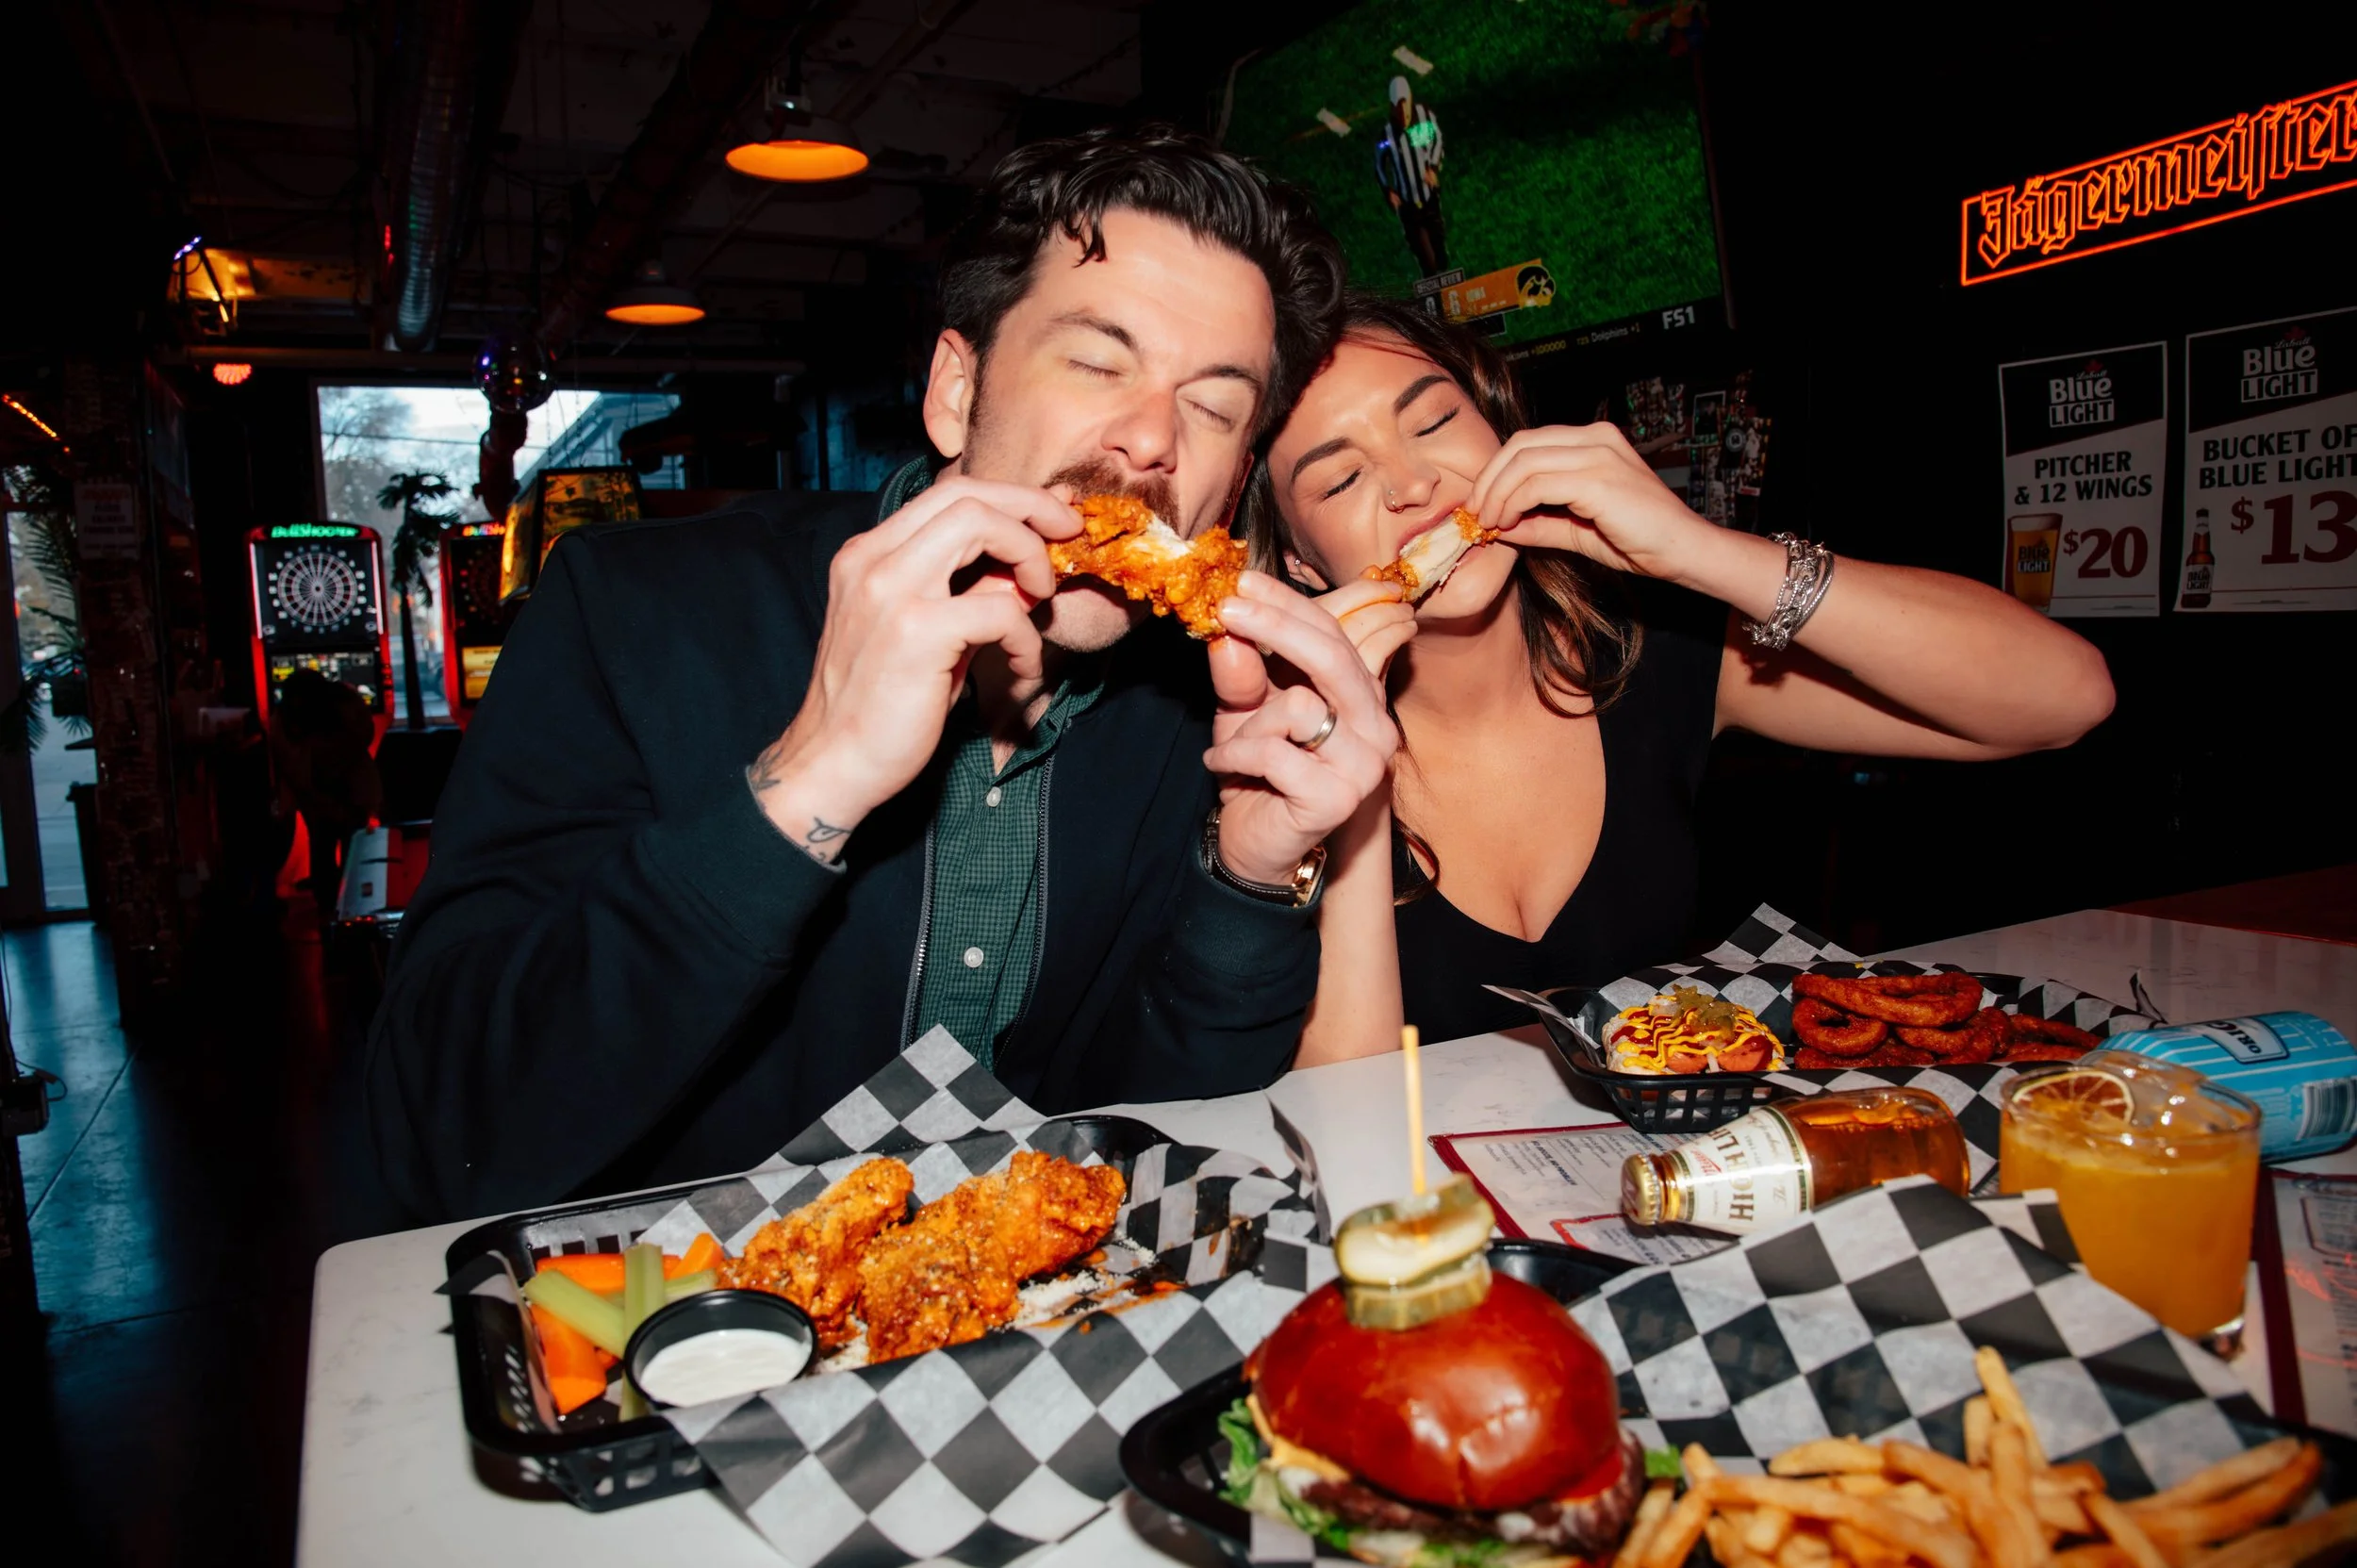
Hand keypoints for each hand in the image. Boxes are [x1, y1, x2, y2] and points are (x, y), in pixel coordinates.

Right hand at [749, 477, 1079, 858]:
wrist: (833, 765)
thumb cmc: (884, 705)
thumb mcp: (929, 631)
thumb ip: (970, 589)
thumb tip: (1028, 558)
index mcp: (869, 554)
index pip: (949, 494)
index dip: (1011, 499)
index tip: (1051, 521)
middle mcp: (872, 560)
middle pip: (967, 494)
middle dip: (1032, 508)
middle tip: (1067, 537)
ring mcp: (890, 591)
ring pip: (980, 522)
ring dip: (1030, 555)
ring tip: (1043, 599)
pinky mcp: (915, 632)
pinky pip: (999, 609)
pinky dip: (1026, 636)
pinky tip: (1023, 667)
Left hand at [1201, 573, 1397, 886]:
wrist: (1254, 843)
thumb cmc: (1256, 770)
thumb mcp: (1243, 709)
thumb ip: (1241, 672)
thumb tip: (1229, 629)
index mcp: (1361, 695)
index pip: (1334, 635)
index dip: (1290, 605)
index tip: (1244, 582)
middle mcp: (1376, 727)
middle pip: (1333, 657)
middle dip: (1276, 628)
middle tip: (1229, 609)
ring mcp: (1364, 765)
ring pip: (1299, 706)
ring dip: (1247, 723)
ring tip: (1229, 744)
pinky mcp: (1338, 798)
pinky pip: (1274, 752)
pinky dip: (1236, 754)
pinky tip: (1223, 765)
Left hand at [1465, 424, 1709, 580]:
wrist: (1684, 552)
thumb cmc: (1639, 540)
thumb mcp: (1576, 529)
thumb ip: (1539, 522)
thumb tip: (1497, 525)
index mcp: (1594, 440)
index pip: (1529, 442)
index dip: (1497, 471)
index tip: (1480, 504)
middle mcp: (1596, 438)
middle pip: (1520, 444)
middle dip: (1488, 479)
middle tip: (1474, 512)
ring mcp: (1598, 454)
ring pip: (1522, 462)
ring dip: (1495, 494)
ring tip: (1488, 522)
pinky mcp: (1598, 479)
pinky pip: (1537, 484)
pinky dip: (1513, 504)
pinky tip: (1507, 524)